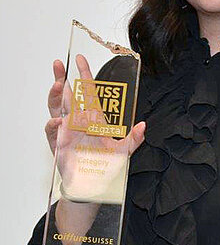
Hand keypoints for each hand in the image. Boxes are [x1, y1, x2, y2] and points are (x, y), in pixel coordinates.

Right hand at [45, 54, 144, 198]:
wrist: (93, 185)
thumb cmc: (106, 167)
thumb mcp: (124, 152)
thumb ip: (134, 139)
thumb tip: (143, 126)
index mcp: (94, 118)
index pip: (88, 91)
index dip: (84, 74)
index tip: (80, 59)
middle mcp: (78, 120)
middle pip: (69, 94)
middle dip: (62, 77)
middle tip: (59, 63)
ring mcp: (67, 130)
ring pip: (56, 107)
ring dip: (55, 94)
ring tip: (58, 84)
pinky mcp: (58, 143)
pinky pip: (52, 130)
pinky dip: (53, 124)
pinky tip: (58, 122)